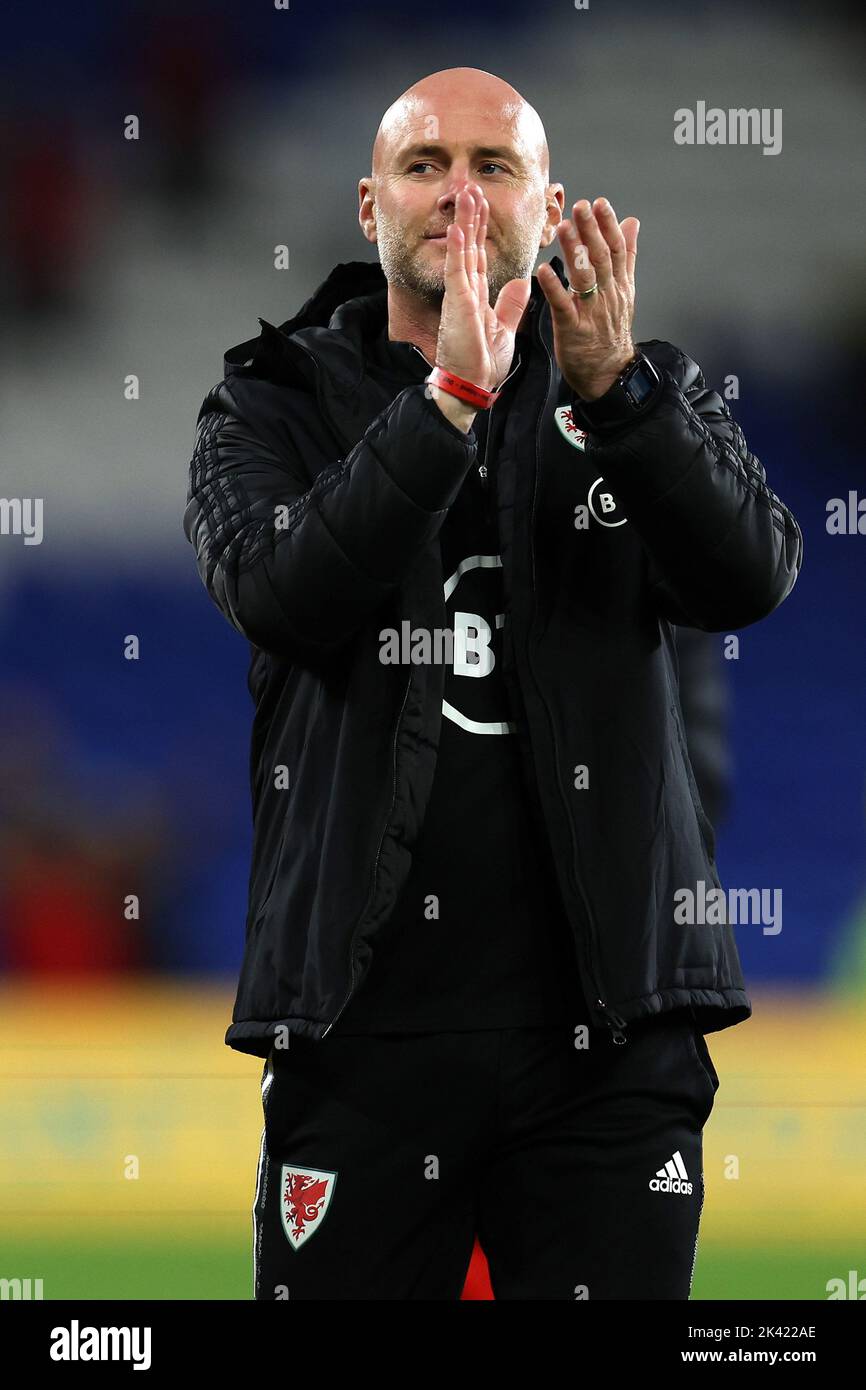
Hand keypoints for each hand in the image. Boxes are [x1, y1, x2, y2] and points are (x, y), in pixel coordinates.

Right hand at [435, 184, 531, 391]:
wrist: (472, 385)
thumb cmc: (482, 363)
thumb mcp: (504, 328)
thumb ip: (511, 304)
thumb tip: (521, 282)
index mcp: (476, 295)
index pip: (479, 254)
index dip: (481, 228)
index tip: (482, 204)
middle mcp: (465, 291)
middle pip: (469, 246)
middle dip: (471, 216)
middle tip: (471, 188)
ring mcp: (459, 296)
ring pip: (462, 251)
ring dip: (464, 222)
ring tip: (464, 195)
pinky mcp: (457, 305)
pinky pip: (456, 272)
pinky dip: (457, 250)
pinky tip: (459, 230)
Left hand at [536, 197, 638, 399]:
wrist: (611, 374)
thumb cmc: (611, 332)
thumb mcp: (625, 291)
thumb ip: (626, 256)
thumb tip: (631, 222)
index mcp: (618, 285)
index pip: (616, 249)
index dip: (608, 225)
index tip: (600, 204)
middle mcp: (607, 295)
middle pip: (601, 258)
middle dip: (591, 231)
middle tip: (580, 207)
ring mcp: (590, 312)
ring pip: (584, 277)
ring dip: (574, 251)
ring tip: (564, 228)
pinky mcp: (573, 330)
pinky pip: (563, 306)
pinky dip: (554, 287)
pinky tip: (544, 270)